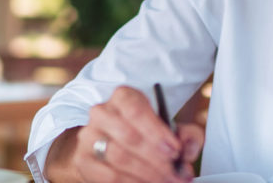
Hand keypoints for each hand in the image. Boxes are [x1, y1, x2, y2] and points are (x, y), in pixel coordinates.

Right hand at [53, 86, 202, 182]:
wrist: (110, 148)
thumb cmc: (144, 135)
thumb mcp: (169, 130)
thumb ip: (186, 135)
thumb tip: (188, 146)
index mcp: (123, 97)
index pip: (136, 109)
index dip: (157, 132)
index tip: (175, 150)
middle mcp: (102, 112)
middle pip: (128, 136)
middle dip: (156, 159)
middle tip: (175, 173)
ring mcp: (89, 136)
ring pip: (119, 157)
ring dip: (147, 174)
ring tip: (166, 181)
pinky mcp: (83, 159)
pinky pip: (109, 176)